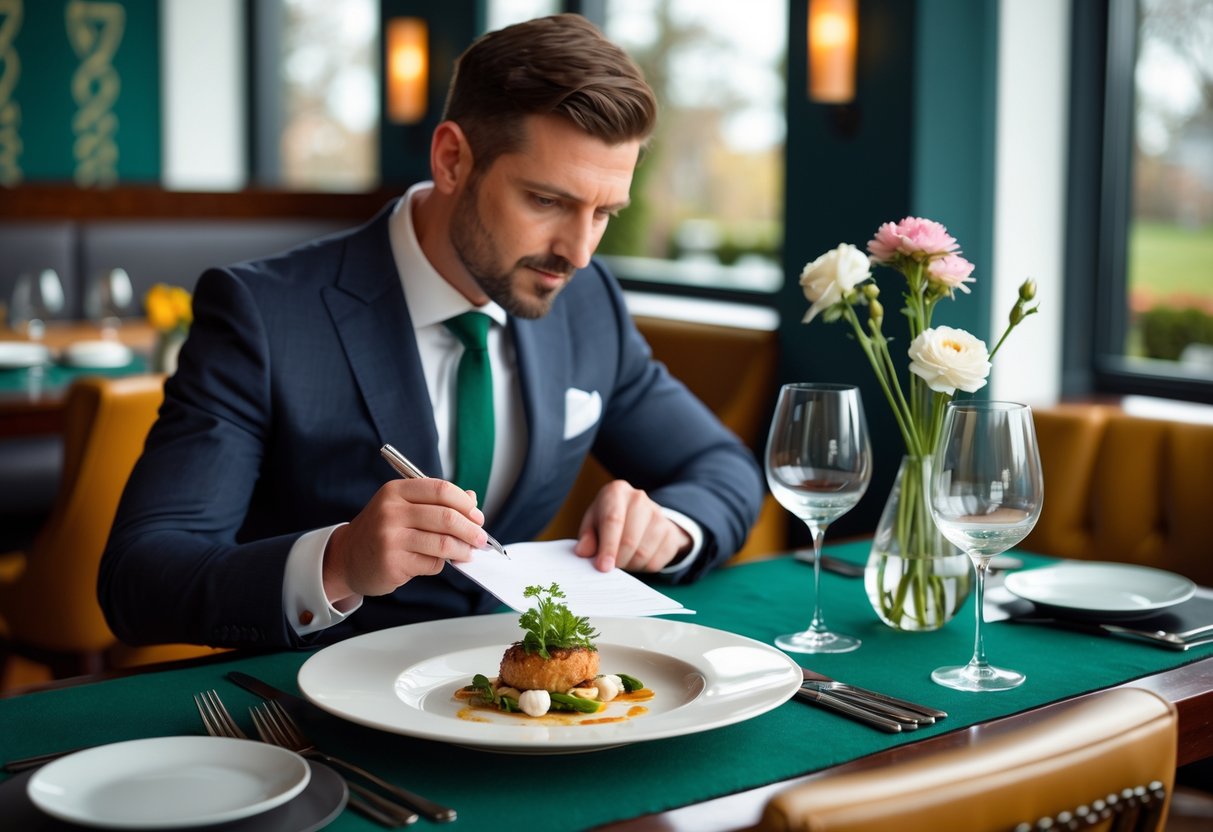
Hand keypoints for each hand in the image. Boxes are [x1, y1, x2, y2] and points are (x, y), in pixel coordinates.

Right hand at [322, 479, 487, 600]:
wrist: (348, 558)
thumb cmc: (382, 530)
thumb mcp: (403, 506)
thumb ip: (436, 502)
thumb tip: (472, 500)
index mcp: (395, 491)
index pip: (440, 490)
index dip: (464, 504)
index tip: (477, 516)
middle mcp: (391, 512)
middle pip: (446, 517)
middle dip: (470, 529)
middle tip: (480, 538)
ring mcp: (390, 539)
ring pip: (443, 543)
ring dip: (462, 550)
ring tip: (467, 553)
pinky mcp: (393, 563)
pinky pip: (432, 563)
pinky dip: (441, 564)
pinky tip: (437, 561)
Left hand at [573, 480, 691, 572]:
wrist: (638, 515)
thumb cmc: (608, 519)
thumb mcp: (592, 523)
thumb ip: (586, 538)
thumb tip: (584, 552)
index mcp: (616, 491)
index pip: (613, 520)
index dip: (608, 546)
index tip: (604, 567)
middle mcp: (639, 498)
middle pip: (629, 540)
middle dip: (618, 560)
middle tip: (610, 566)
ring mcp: (658, 514)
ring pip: (643, 553)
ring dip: (630, 565)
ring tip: (622, 559)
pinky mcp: (670, 532)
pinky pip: (656, 562)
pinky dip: (643, 567)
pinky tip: (636, 558)